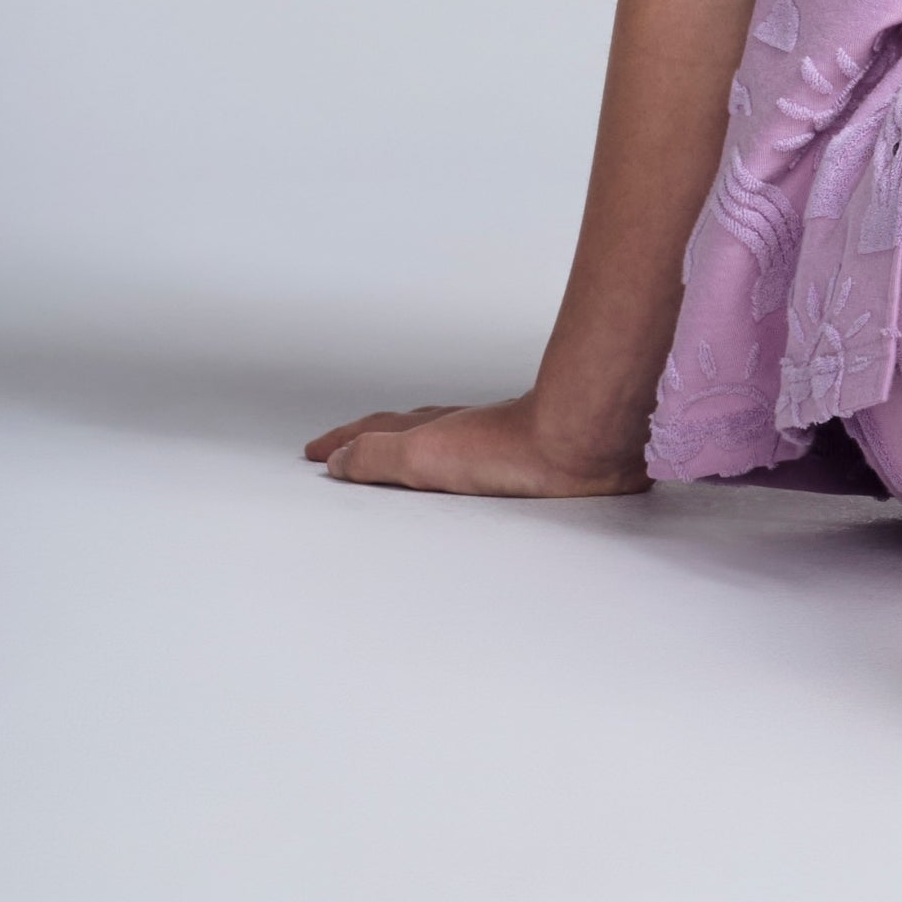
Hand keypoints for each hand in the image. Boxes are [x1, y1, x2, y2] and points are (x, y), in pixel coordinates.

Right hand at [305, 391, 649, 497]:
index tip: (318, 452)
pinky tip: (479, 471)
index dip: (346, 442)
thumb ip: (379, 458)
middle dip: (375, 439)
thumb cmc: (512, 449)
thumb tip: (338, 460)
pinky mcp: (535, 459)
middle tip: (348, 447)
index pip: (378, 433)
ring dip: (417, 446)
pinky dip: (462, 460)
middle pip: (410, 430)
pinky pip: (482, 456)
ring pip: (447, 438)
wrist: (583, 443)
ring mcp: (501, 441)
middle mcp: (466, 430)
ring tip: (403, 455)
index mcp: (434, 431)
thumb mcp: (425, 455)